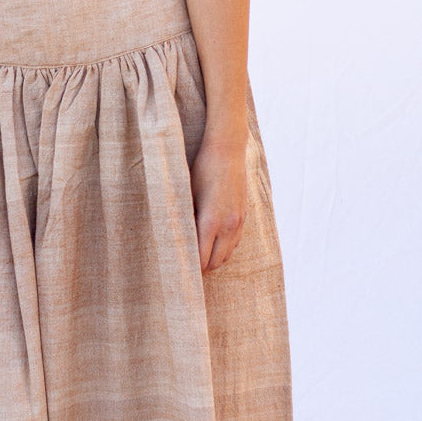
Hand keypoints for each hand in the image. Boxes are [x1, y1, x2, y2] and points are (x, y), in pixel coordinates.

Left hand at [190, 136, 247, 272]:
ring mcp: (238, 222)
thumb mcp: (187, 194)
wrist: (228, 151)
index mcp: (211, 222)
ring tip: (198, 256)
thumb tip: (178, 240)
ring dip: (213, 259)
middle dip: (201, 267)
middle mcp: (228, 226)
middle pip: (215, 263)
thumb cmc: (202, 170)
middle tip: (186, 266)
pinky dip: (224, 248)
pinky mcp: (244, 216)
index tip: (178, 270)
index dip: (190, 268)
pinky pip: (235, 243)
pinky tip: (212, 242)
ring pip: (227, 256)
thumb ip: (185, 220)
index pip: (201, 259)